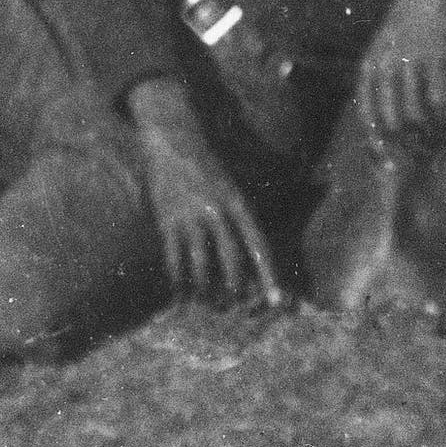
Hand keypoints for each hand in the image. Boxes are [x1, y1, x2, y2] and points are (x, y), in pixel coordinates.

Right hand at [129, 81, 280, 307]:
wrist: (173, 139)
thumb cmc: (208, 169)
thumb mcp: (234, 187)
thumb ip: (242, 220)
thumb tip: (252, 260)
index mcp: (239, 203)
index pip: (259, 245)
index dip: (269, 275)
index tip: (277, 300)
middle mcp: (218, 211)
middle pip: (231, 259)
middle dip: (234, 289)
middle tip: (234, 307)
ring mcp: (191, 216)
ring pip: (201, 265)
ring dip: (205, 290)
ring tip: (206, 304)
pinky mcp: (167, 220)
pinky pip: (175, 259)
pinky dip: (178, 280)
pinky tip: (181, 293)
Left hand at [357, 0, 445, 146]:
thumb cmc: (407, 29)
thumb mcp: (383, 51)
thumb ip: (379, 82)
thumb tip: (382, 122)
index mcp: (370, 66)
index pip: (367, 112)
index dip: (377, 139)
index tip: (387, 159)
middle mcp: (386, 66)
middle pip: (392, 120)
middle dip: (407, 142)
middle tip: (420, 150)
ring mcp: (411, 62)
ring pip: (416, 114)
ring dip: (428, 131)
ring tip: (438, 135)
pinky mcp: (437, 59)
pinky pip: (438, 100)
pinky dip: (444, 114)